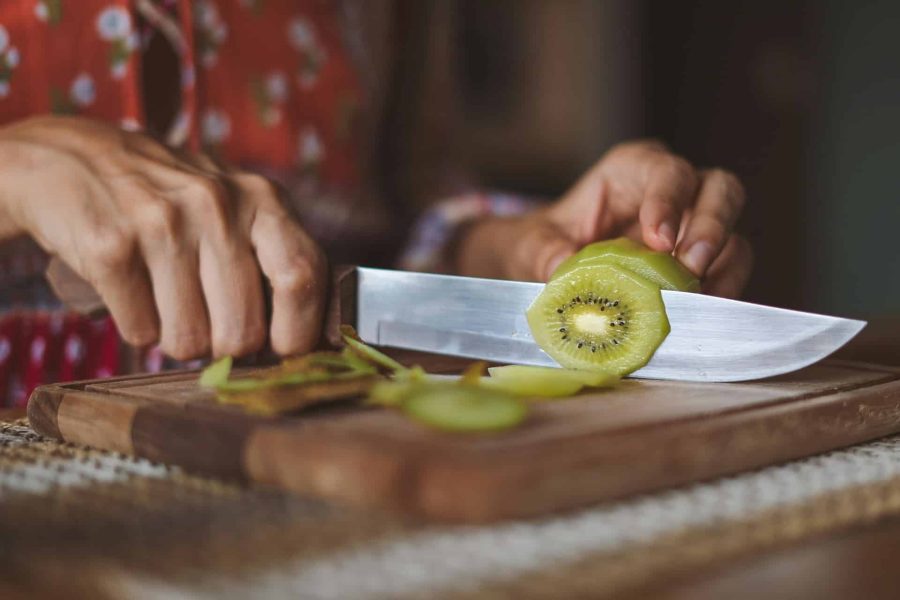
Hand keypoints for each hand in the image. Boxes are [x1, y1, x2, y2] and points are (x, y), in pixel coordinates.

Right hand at [0, 116, 325, 358]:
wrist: (68, 157)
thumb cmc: (172, 200)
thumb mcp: (235, 208)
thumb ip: (275, 259)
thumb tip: (305, 344)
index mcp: (261, 198)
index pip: (302, 276)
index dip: (298, 332)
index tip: (283, 350)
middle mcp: (216, 205)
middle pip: (243, 331)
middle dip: (225, 345)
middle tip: (209, 323)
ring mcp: (161, 223)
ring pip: (189, 342)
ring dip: (177, 338)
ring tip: (166, 299)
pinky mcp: (110, 247)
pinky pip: (140, 333)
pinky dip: (137, 327)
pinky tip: (133, 290)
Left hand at [456, 140, 752, 297]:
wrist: (547, 270)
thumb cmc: (544, 243)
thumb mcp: (531, 243)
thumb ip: (542, 252)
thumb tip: (563, 268)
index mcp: (633, 170)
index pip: (666, 172)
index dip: (669, 200)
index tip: (659, 240)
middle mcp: (673, 192)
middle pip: (719, 191)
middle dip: (711, 227)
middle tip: (690, 266)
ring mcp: (694, 228)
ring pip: (732, 235)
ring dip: (721, 267)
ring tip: (695, 298)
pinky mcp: (702, 265)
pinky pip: (727, 274)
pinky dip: (719, 293)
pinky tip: (697, 314)